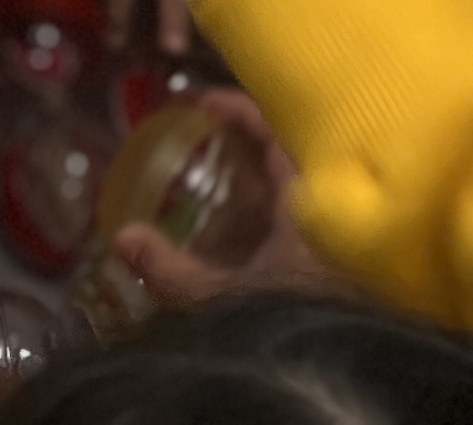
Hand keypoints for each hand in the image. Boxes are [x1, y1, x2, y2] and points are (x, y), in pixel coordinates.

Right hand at [109, 90, 337, 310]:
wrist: (349, 370)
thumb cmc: (294, 321)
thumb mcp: (224, 298)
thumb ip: (171, 269)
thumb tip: (123, 236)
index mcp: (309, 201)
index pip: (276, 135)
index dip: (241, 113)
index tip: (204, 102)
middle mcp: (328, 213)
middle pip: (288, 163)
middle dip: (245, 152)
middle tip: (205, 143)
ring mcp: (336, 244)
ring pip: (295, 200)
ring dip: (257, 192)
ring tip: (216, 190)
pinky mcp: (337, 274)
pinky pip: (300, 232)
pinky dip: (269, 226)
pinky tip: (242, 244)